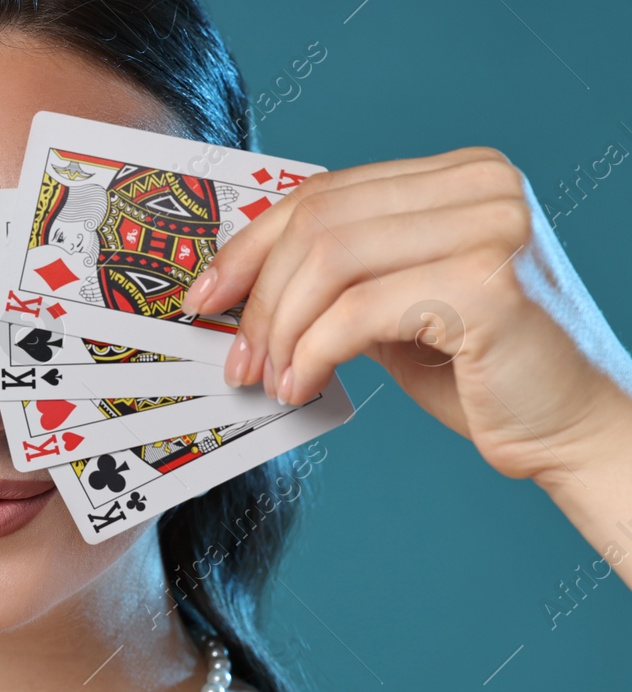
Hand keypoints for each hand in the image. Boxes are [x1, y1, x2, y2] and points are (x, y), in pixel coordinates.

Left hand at [181, 147, 631, 485]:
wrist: (571, 428)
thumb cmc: (481, 375)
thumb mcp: (396, 310)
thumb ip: (340, 280)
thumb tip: (241, 286)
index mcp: (461, 176)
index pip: (326, 193)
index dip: (250, 245)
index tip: (206, 297)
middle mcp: (483, 186)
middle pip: (319, 222)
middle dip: (259, 297)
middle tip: (238, 360)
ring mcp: (490, 227)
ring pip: (330, 261)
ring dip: (280, 329)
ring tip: (271, 380)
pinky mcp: (487, 284)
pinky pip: (358, 310)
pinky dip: (311, 352)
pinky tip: (302, 386)